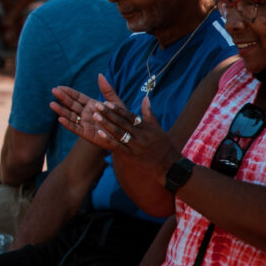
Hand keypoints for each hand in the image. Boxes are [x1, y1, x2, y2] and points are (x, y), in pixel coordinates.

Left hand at [50, 77, 171, 176]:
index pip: (129, 116)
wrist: (170, 167)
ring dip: (106, 124)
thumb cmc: (164, 146)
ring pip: (118, 133)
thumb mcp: (158, 129)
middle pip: (122, 122)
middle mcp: (140, 135)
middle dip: (108, 113)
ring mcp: (135, 146)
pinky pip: (118, 147)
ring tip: (95, 116)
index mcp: (146, 128)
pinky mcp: (131, 156)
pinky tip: (99, 133)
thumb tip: (145, 98)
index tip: (107, 102)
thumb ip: (149, 114)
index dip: (118, 109)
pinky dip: (108, 140)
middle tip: (97, 105)